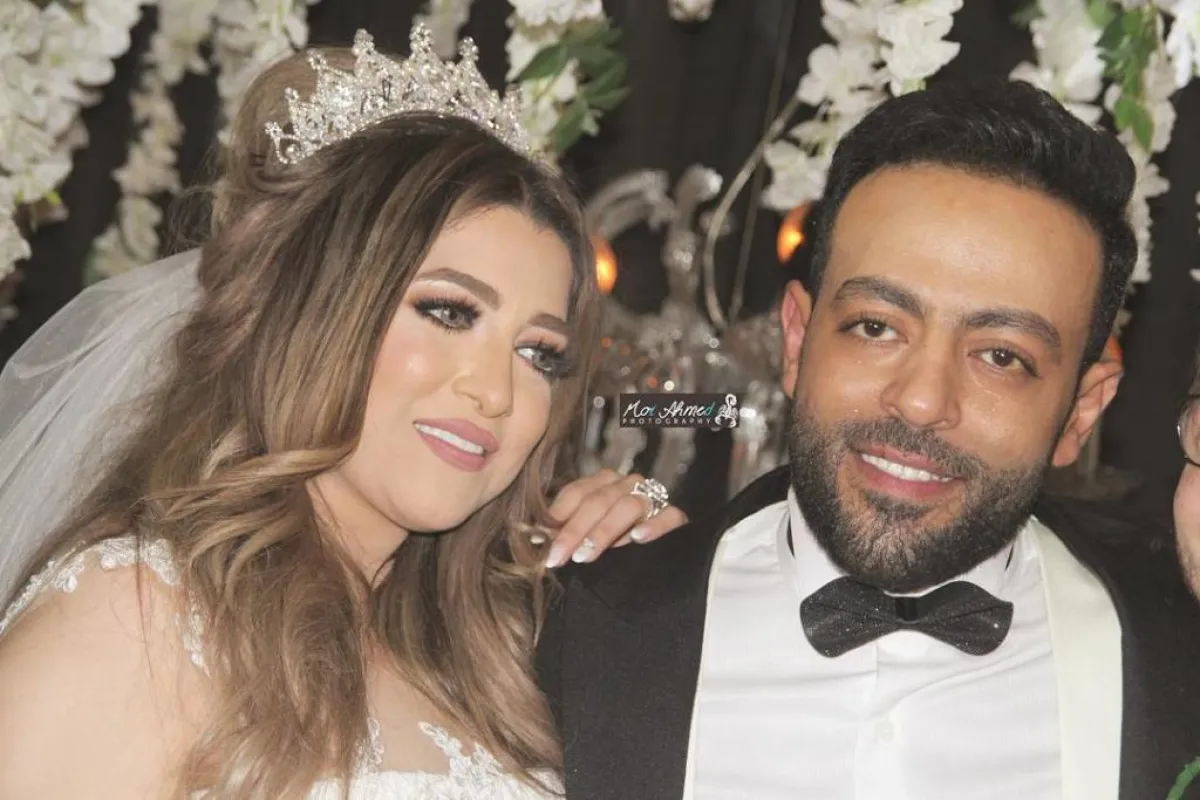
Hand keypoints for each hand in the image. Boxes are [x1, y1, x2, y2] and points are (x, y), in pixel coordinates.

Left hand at [539, 470, 687, 567]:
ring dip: (604, 532)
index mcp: (602, 482)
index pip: (577, 492)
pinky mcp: (675, 515)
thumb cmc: (613, 537)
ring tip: (585, 555)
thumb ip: (566, 529)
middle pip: (597, 501)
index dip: (556, 516)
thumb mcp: (587, 531)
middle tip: (557, 558)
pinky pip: (668, 515)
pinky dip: (653, 525)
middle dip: (574, 531)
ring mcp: (652, 497)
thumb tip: (535, 538)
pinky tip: (639, 537)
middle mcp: (626, 483)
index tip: (539, 540)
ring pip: (627, 506)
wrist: (657, 545)